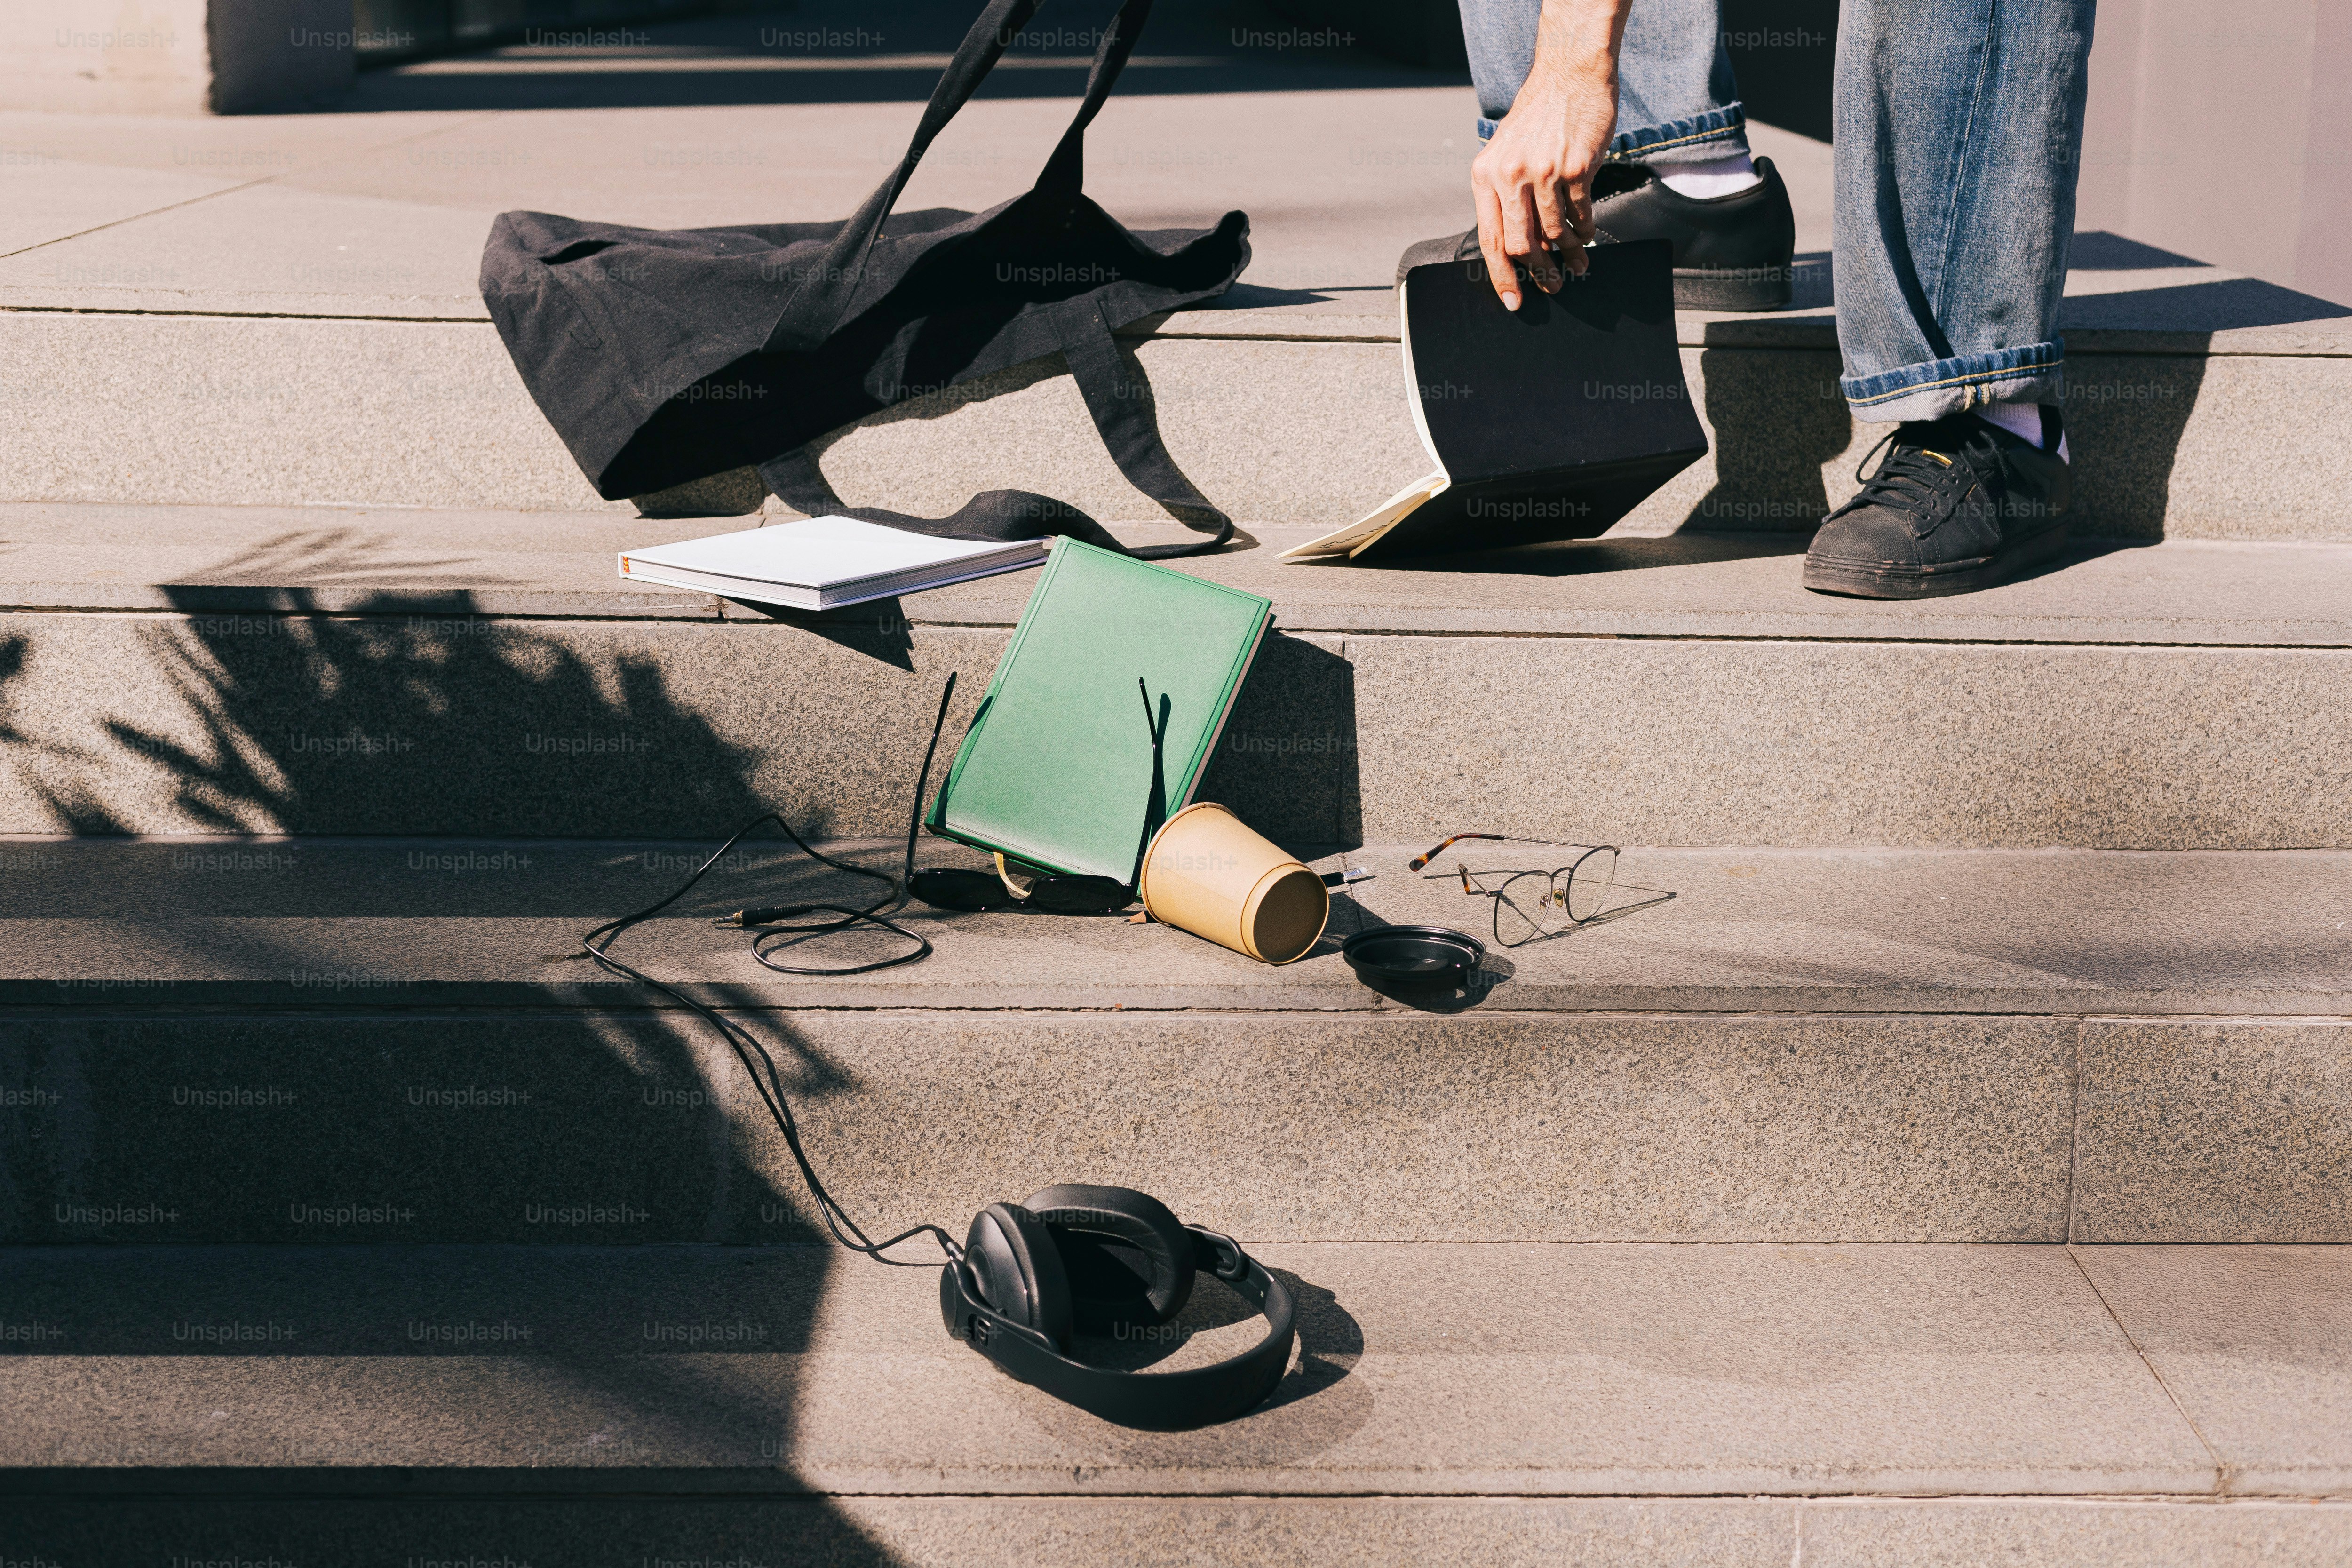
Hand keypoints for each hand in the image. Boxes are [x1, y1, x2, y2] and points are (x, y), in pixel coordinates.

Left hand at [1470, 0, 1625, 308]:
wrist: (1569, 75)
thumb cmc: (1539, 117)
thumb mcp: (1506, 152)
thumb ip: (1505, 194)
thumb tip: (1517, 246)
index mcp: (1485, 174)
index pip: (1489, 239)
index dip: (1502, 276)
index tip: (1513, 301)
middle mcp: (1509, 174)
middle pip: (1520, 245)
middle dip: (1538, 273)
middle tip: (1551, 286)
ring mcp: (1542, 171)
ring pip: (1554, 234)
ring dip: (1568, 255)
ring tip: (1577, 265)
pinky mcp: (1574, 168)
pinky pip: (1579, 215)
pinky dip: (1584, 231)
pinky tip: (1586, 235)